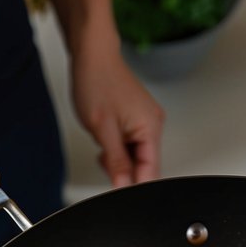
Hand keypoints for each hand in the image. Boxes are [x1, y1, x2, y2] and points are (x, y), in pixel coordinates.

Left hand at [69, 41, 164, 186]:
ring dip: (118, 159)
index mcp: (151, 128)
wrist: (92, 55)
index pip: (151, 173)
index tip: (119, 192)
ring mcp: (146, 122)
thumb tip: (123, 187)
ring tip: (103, 141)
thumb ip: (116, 163)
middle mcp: (153, 126)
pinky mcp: (137, 120)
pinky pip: (131, 146)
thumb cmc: (97, 81)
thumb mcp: (103, 130)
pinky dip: (118, 148)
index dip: (134, 187)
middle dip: (123, 171)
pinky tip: (107, 138)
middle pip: (144, 168)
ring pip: (136, 158)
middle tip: (104, 156)